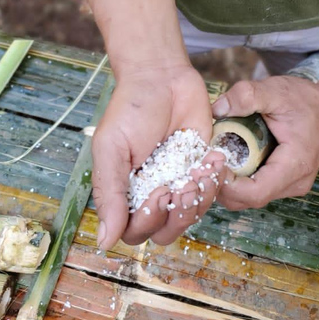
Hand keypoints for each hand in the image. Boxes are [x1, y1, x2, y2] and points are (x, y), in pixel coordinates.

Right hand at [92, 61, 225, 249]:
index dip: (148, 220)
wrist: (162, 77)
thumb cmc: (130, 109)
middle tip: (180, 183)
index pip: (134, 232)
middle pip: (165, 233)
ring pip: (191, 217)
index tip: (157, 189)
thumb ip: (109, 194)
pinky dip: (214, 180)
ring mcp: (177, 184)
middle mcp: (150, 194)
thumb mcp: (111, 149)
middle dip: (177, 213)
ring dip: (199, 197)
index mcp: (124, 193)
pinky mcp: (201, 170)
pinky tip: (212, 157)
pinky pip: (211, 193)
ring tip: (199, 168)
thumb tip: (104, 242)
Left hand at [211, 76, 318, 209]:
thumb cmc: (306, 100)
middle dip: (220, 185)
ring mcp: (289, 186)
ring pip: (247, 198)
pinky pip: (252, 190)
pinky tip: (224, 159)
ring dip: (225, 184)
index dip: (226, 183)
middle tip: (203, 160)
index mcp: (295, 165)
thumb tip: (217, 108)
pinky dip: (235, 180)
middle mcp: (294, 183)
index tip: (209, 160)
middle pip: (247, 200)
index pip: (255, 192)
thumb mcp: (276, 90)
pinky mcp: (282, 183)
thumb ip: (247, 95)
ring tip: (211, 158)